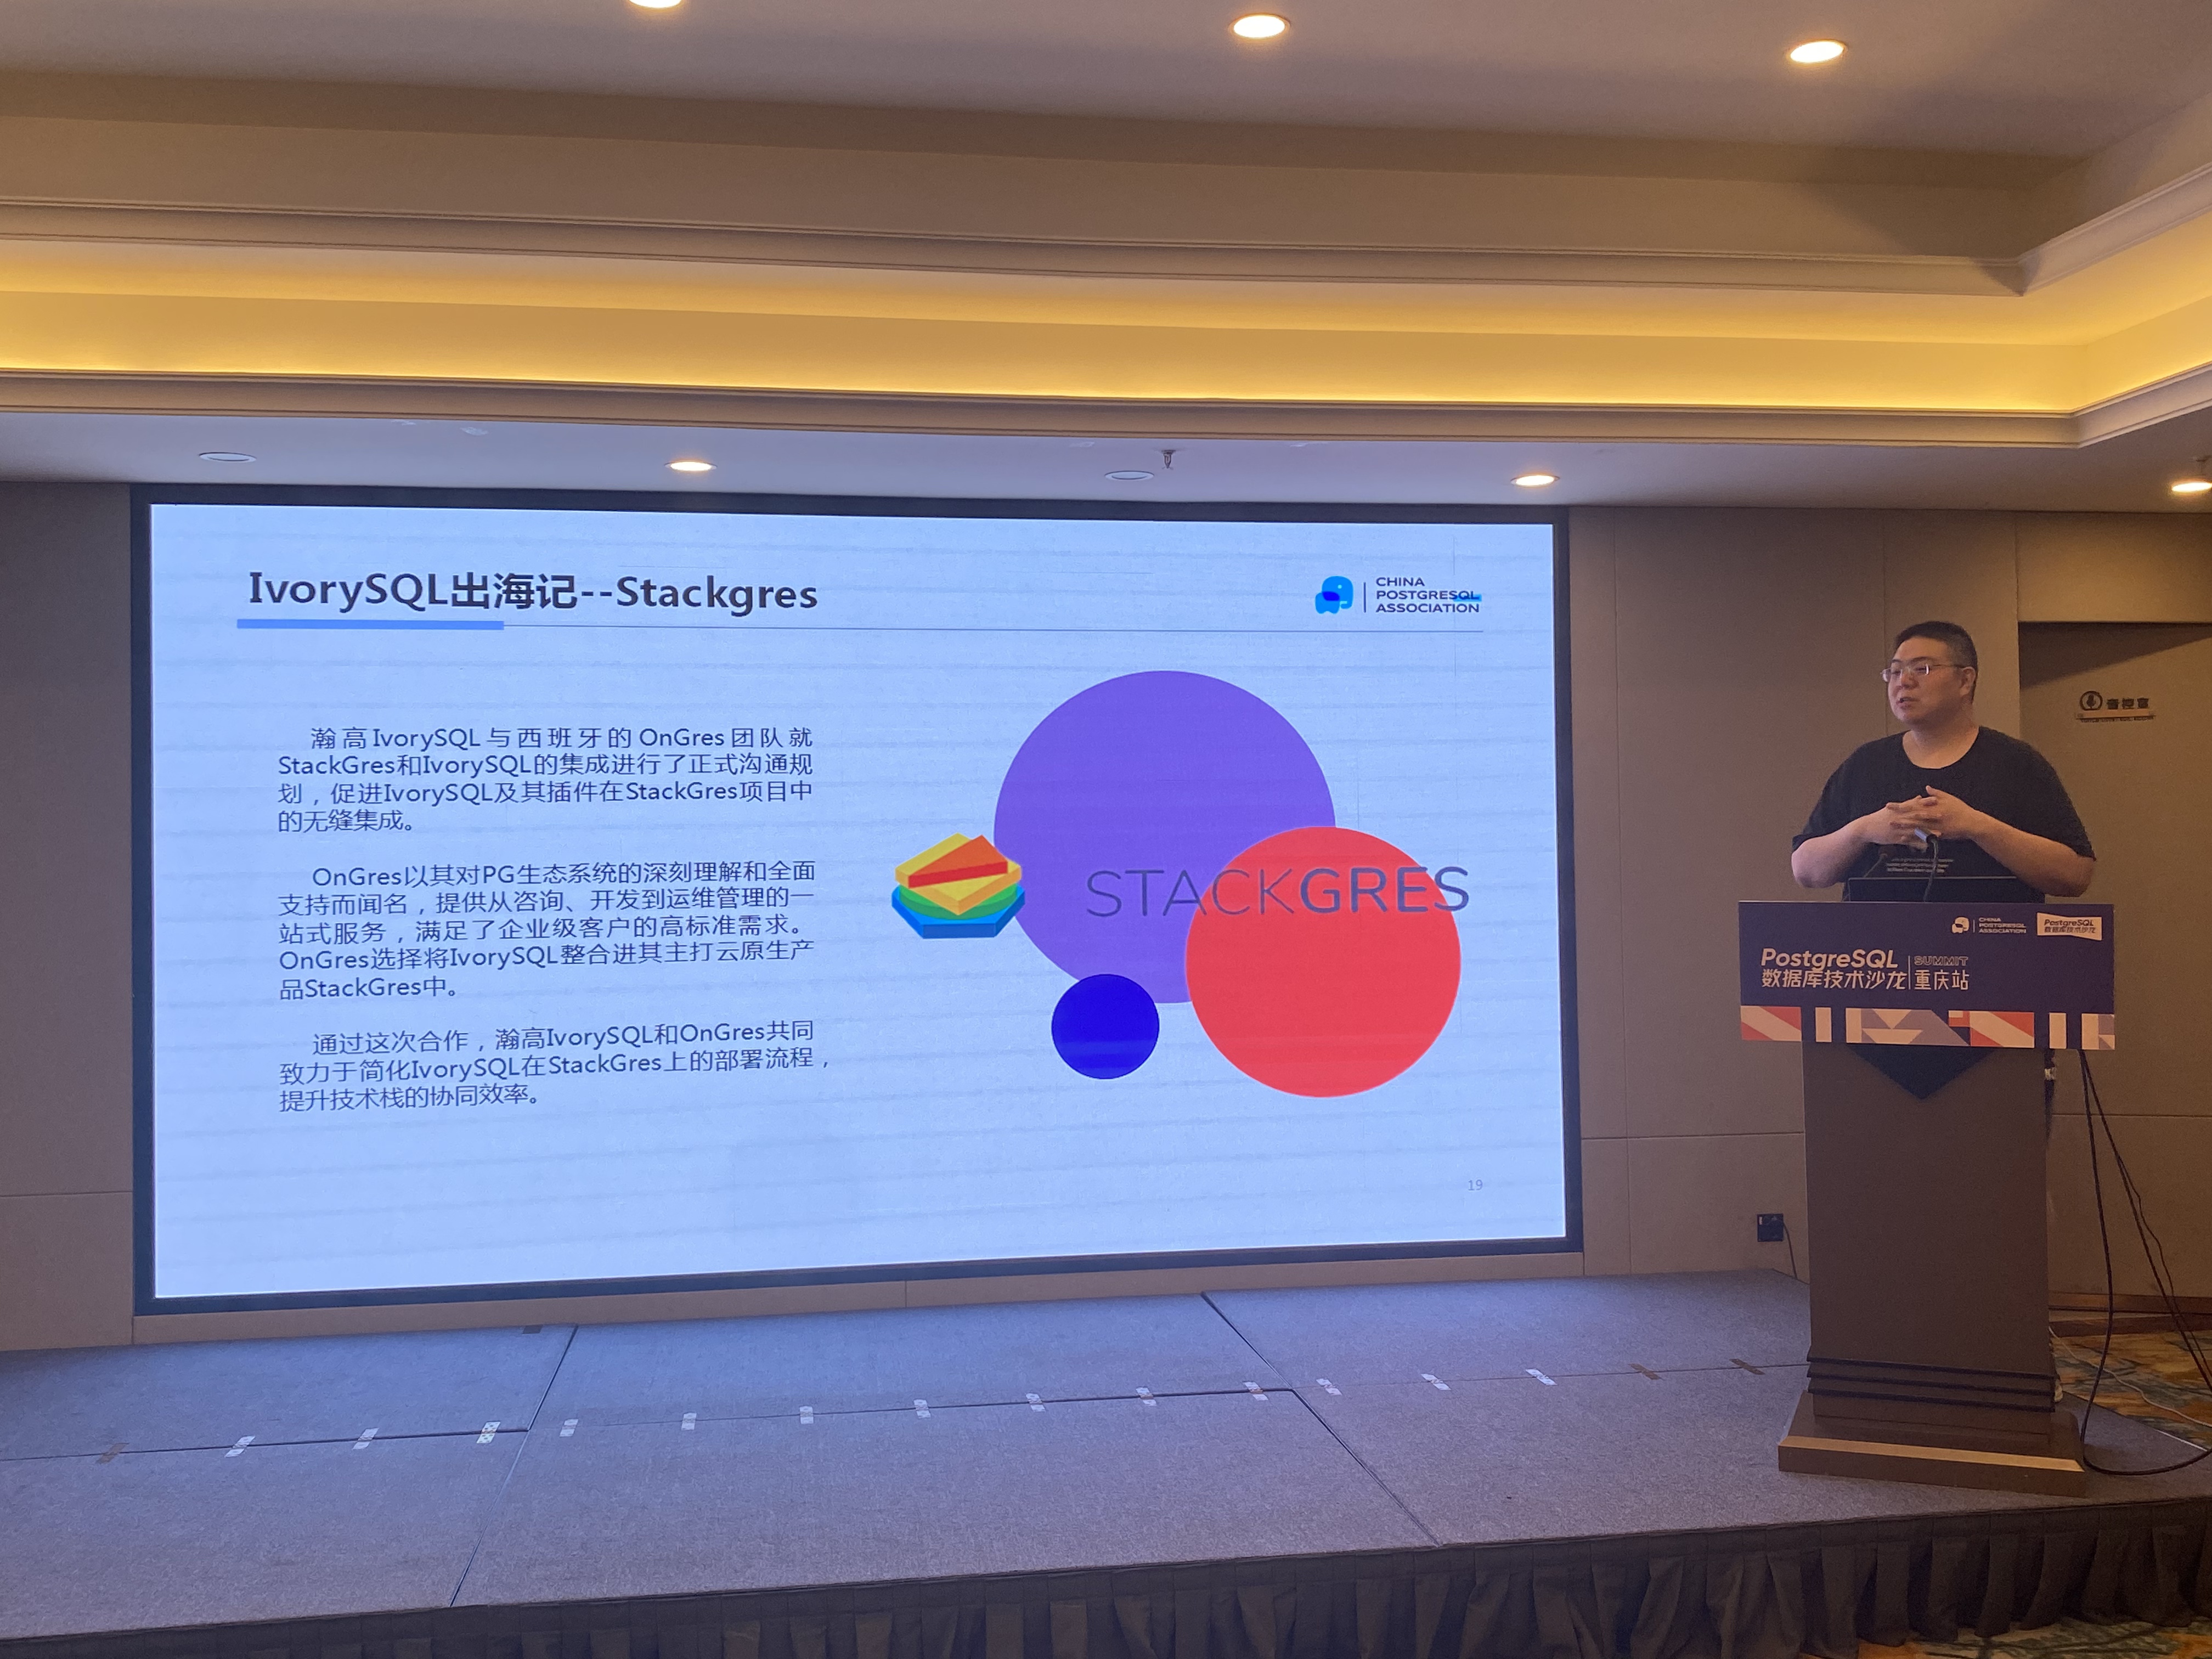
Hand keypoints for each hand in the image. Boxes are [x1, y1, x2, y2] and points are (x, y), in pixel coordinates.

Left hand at [1867, 788, 1991, 843]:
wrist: (1971, 823)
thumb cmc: (1961, 809)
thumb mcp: (1949, 798)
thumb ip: (1936, 793)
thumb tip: (1926, 787)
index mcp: (1932, 805)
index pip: (1912, 804)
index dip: (1899, 805)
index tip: (1888, 805)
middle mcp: (1930, 814)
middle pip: (1910, 815)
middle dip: (1897, 816)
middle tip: (1885, 816)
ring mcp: (1933, 825)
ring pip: (1914, 826)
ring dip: (1902, 826)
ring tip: (1891, 826)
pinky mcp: (1936, 834)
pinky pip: (1921, 836)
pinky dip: (1912, 837)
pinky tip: (1903, 838)